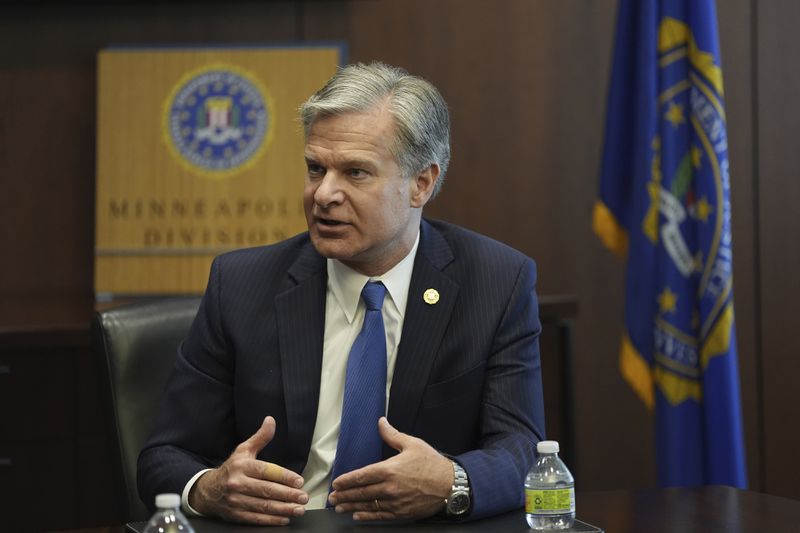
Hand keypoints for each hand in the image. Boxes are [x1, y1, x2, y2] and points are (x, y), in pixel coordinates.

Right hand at [189, 416, 307, 525]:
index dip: (284, 476)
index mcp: (242, 466)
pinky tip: (284, 518)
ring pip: (263, 506)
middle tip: (303, 497)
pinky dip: (271, 520)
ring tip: (299, 509)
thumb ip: (260, 437)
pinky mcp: (235, 515)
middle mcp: (238, 483)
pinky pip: (255, 518)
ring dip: (283, 509)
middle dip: (288, 495)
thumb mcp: (243, 450)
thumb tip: (271, 420)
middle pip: (266, 490)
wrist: (207, 491)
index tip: (299, 481)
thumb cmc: (231, 469)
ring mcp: (235, 501)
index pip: (266, 471)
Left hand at [328, 417, 452, 520]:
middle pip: (361, 492)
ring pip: (368, 505)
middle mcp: (390, 487)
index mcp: (390, 470)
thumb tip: (381, 422)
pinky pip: (380, 516)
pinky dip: (367, 517)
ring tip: (340, 507)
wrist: (451, 485)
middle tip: (333, 498)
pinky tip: (358, 516)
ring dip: (351, 506)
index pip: (362, 476)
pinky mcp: (402, 512)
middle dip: (344, 495)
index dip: (347, 480)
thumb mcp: (412, 444)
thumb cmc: (432, 464)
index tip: (336, 483)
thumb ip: (392, 435)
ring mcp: (395, 502)